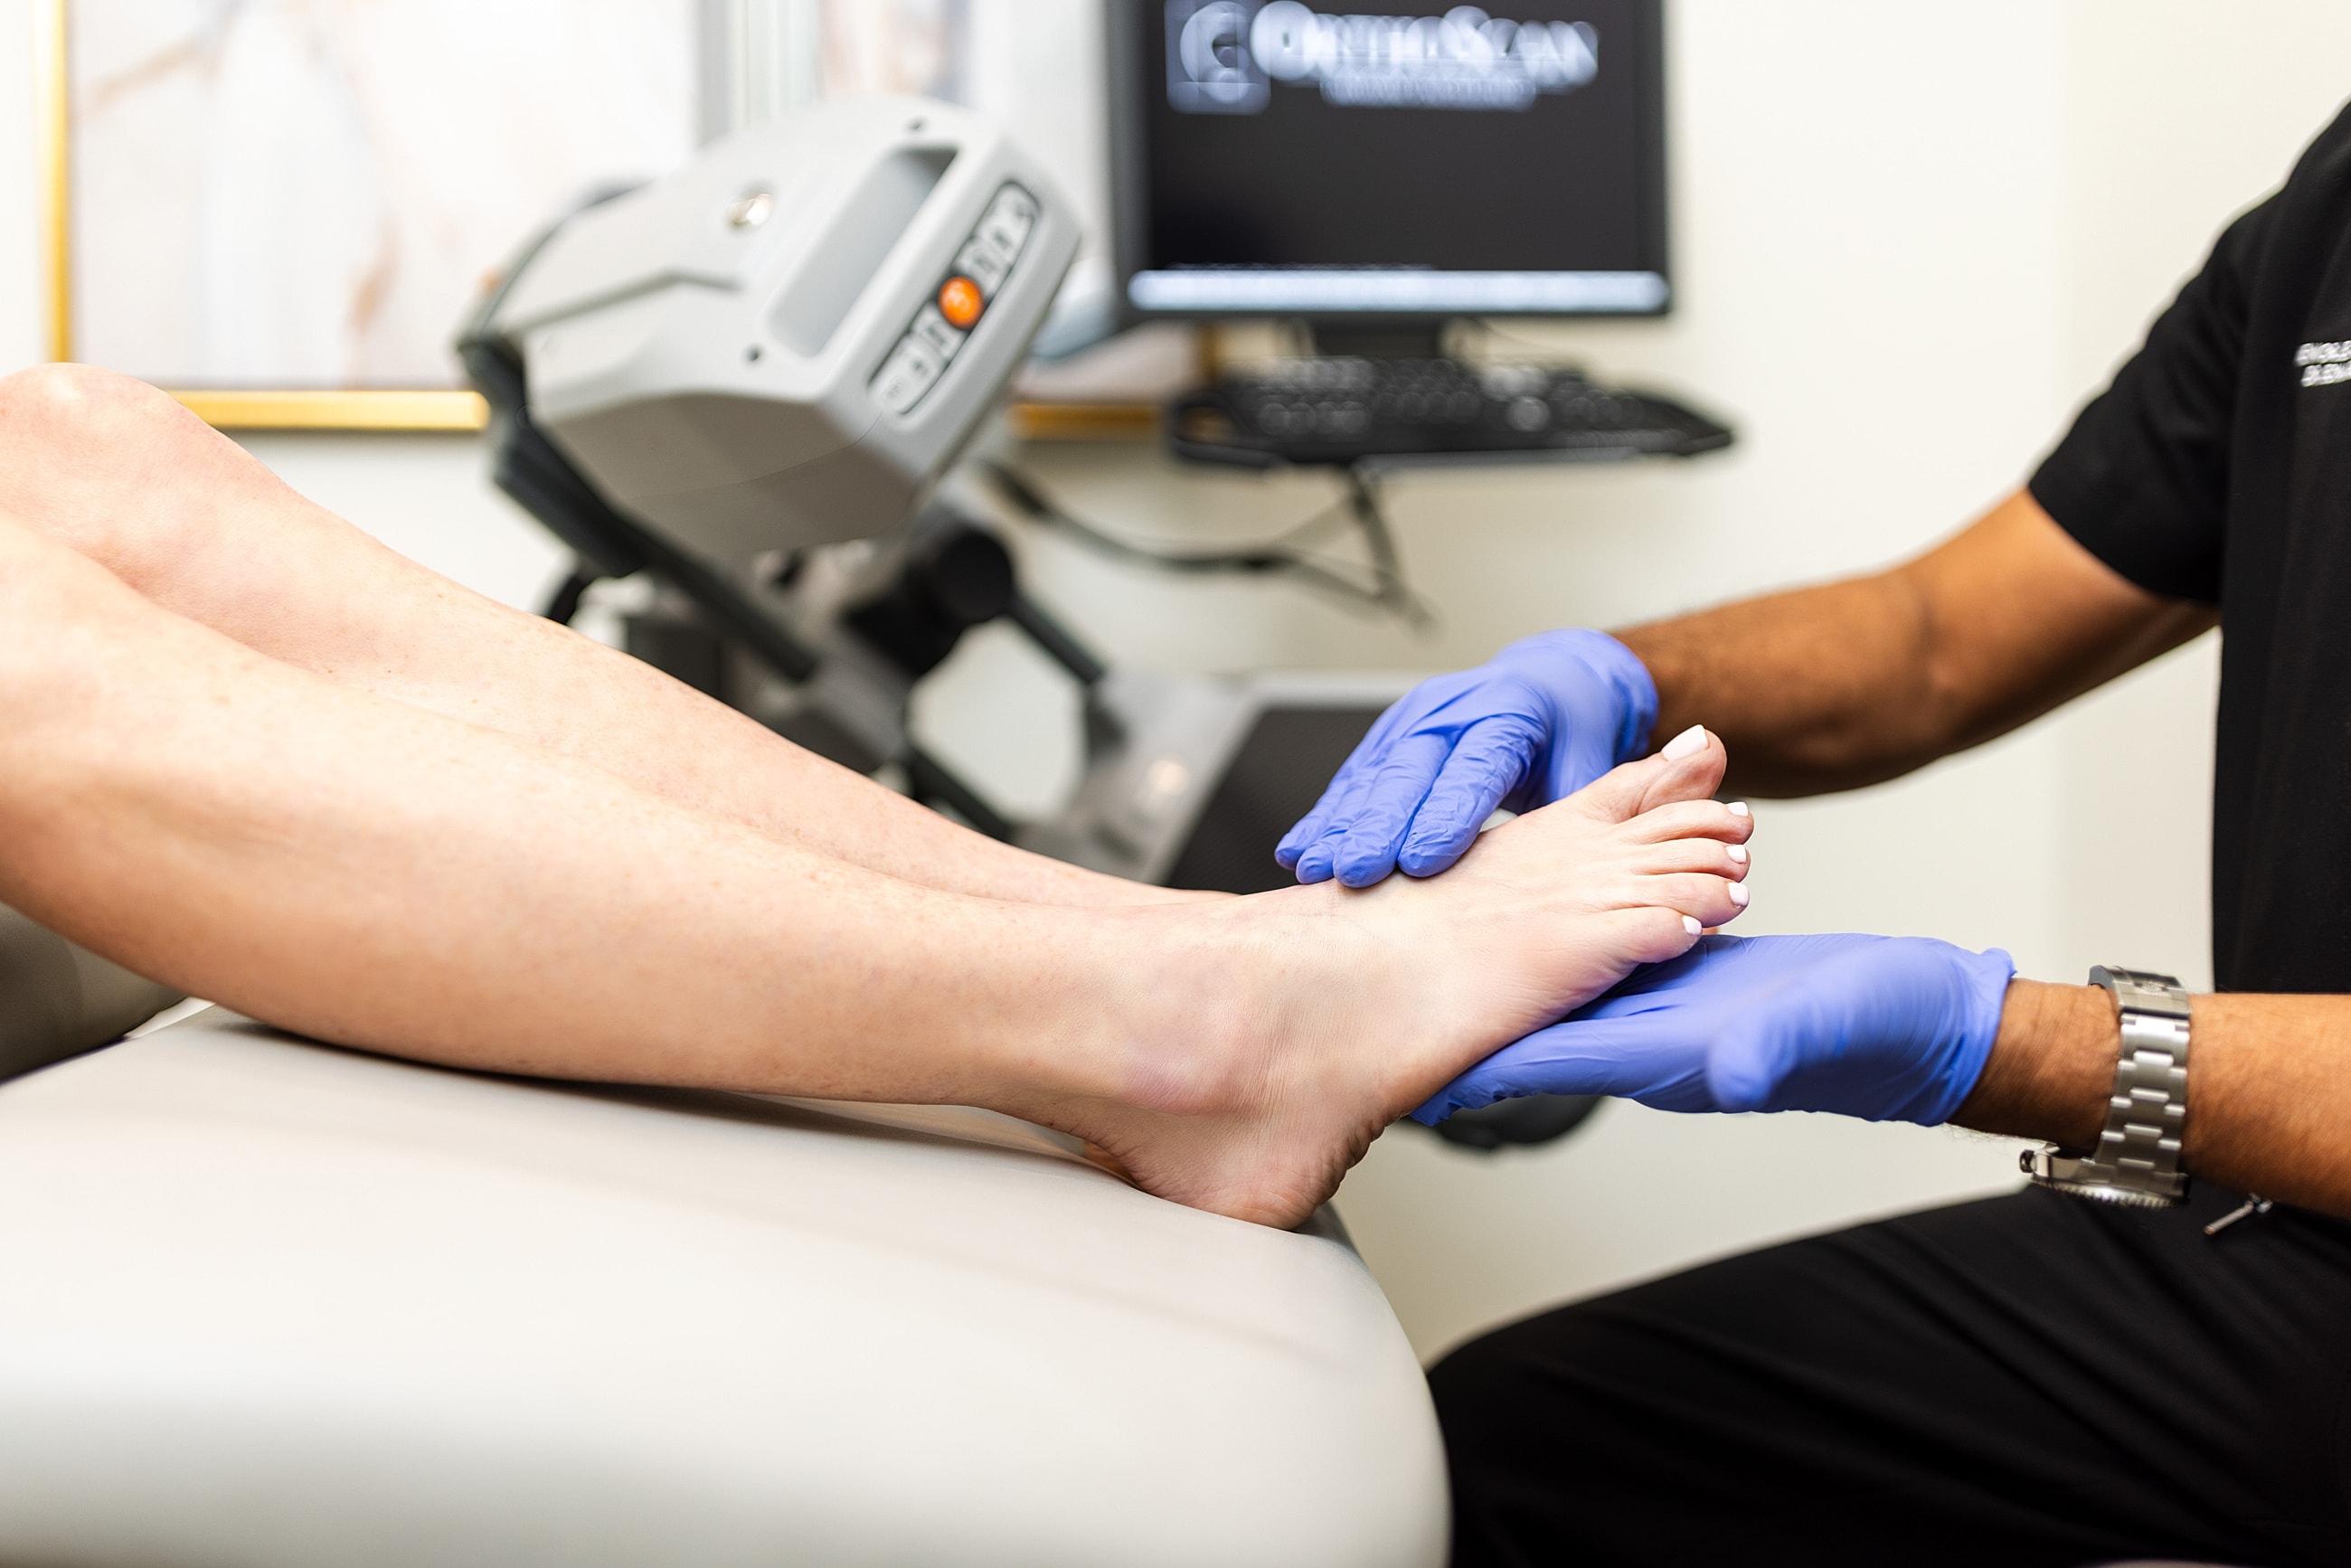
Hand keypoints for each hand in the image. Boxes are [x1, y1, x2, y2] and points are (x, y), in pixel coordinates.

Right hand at [1277, 629, 1658, 886]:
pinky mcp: (1386, 741)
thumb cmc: (1572, 729)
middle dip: (1376, 824)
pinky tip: (1298, 851)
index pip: (1474, 766)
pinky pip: (1350, 780)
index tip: (1421, 859)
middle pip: (1408, 770)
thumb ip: (1585, 807)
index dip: (1445, 812)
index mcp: (1508, 711)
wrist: (1549, 683)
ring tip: (1312, 870)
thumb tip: (1591, 862)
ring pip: (1369, 776)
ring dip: (1338, 826)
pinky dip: (1323, 817)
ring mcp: (1412, 723)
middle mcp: (1452, 711)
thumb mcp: (1591, 759)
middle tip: (1354, 874)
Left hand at [1414, 933, 2015, 1126]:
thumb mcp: (1814, 1034)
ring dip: (1483, 954)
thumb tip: (1728, 1075)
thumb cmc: (1870, 1032)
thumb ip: (1768, 1053)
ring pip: (1539, 980)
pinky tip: (1507, 888)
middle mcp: (1630, 1030)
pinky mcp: (1665, 970)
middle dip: (1438, 997)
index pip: (1522, 1056)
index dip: (1447, 1046)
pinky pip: (1583, 944)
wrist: (1914, 1019)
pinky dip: (1544, 917)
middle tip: (1356, 961)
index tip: (1371, 1026)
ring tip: (1407, 920)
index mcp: (1648, 1051)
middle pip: (1507, 1023)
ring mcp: (1644, 1001)